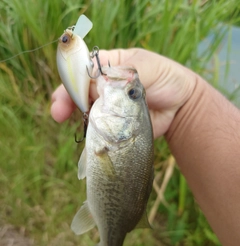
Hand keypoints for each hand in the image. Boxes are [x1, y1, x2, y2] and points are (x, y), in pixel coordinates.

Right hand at [51, 48, 196, 137]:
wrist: (178, 107)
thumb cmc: (165, 79)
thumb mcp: (148, 68)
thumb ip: (126, 72)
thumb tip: (103, 82)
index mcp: (109, 67)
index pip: (83, 70)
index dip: (72, 80)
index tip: (65, 92)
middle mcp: (103, 86)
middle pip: (77, 91)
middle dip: (65, 100)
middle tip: (58, 112)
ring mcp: (106, 107)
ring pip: (83, 111)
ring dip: (73, 117)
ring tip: (66, 122)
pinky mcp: (112, 125)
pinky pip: (95, 128)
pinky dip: (87, 132)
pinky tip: (85, 134)